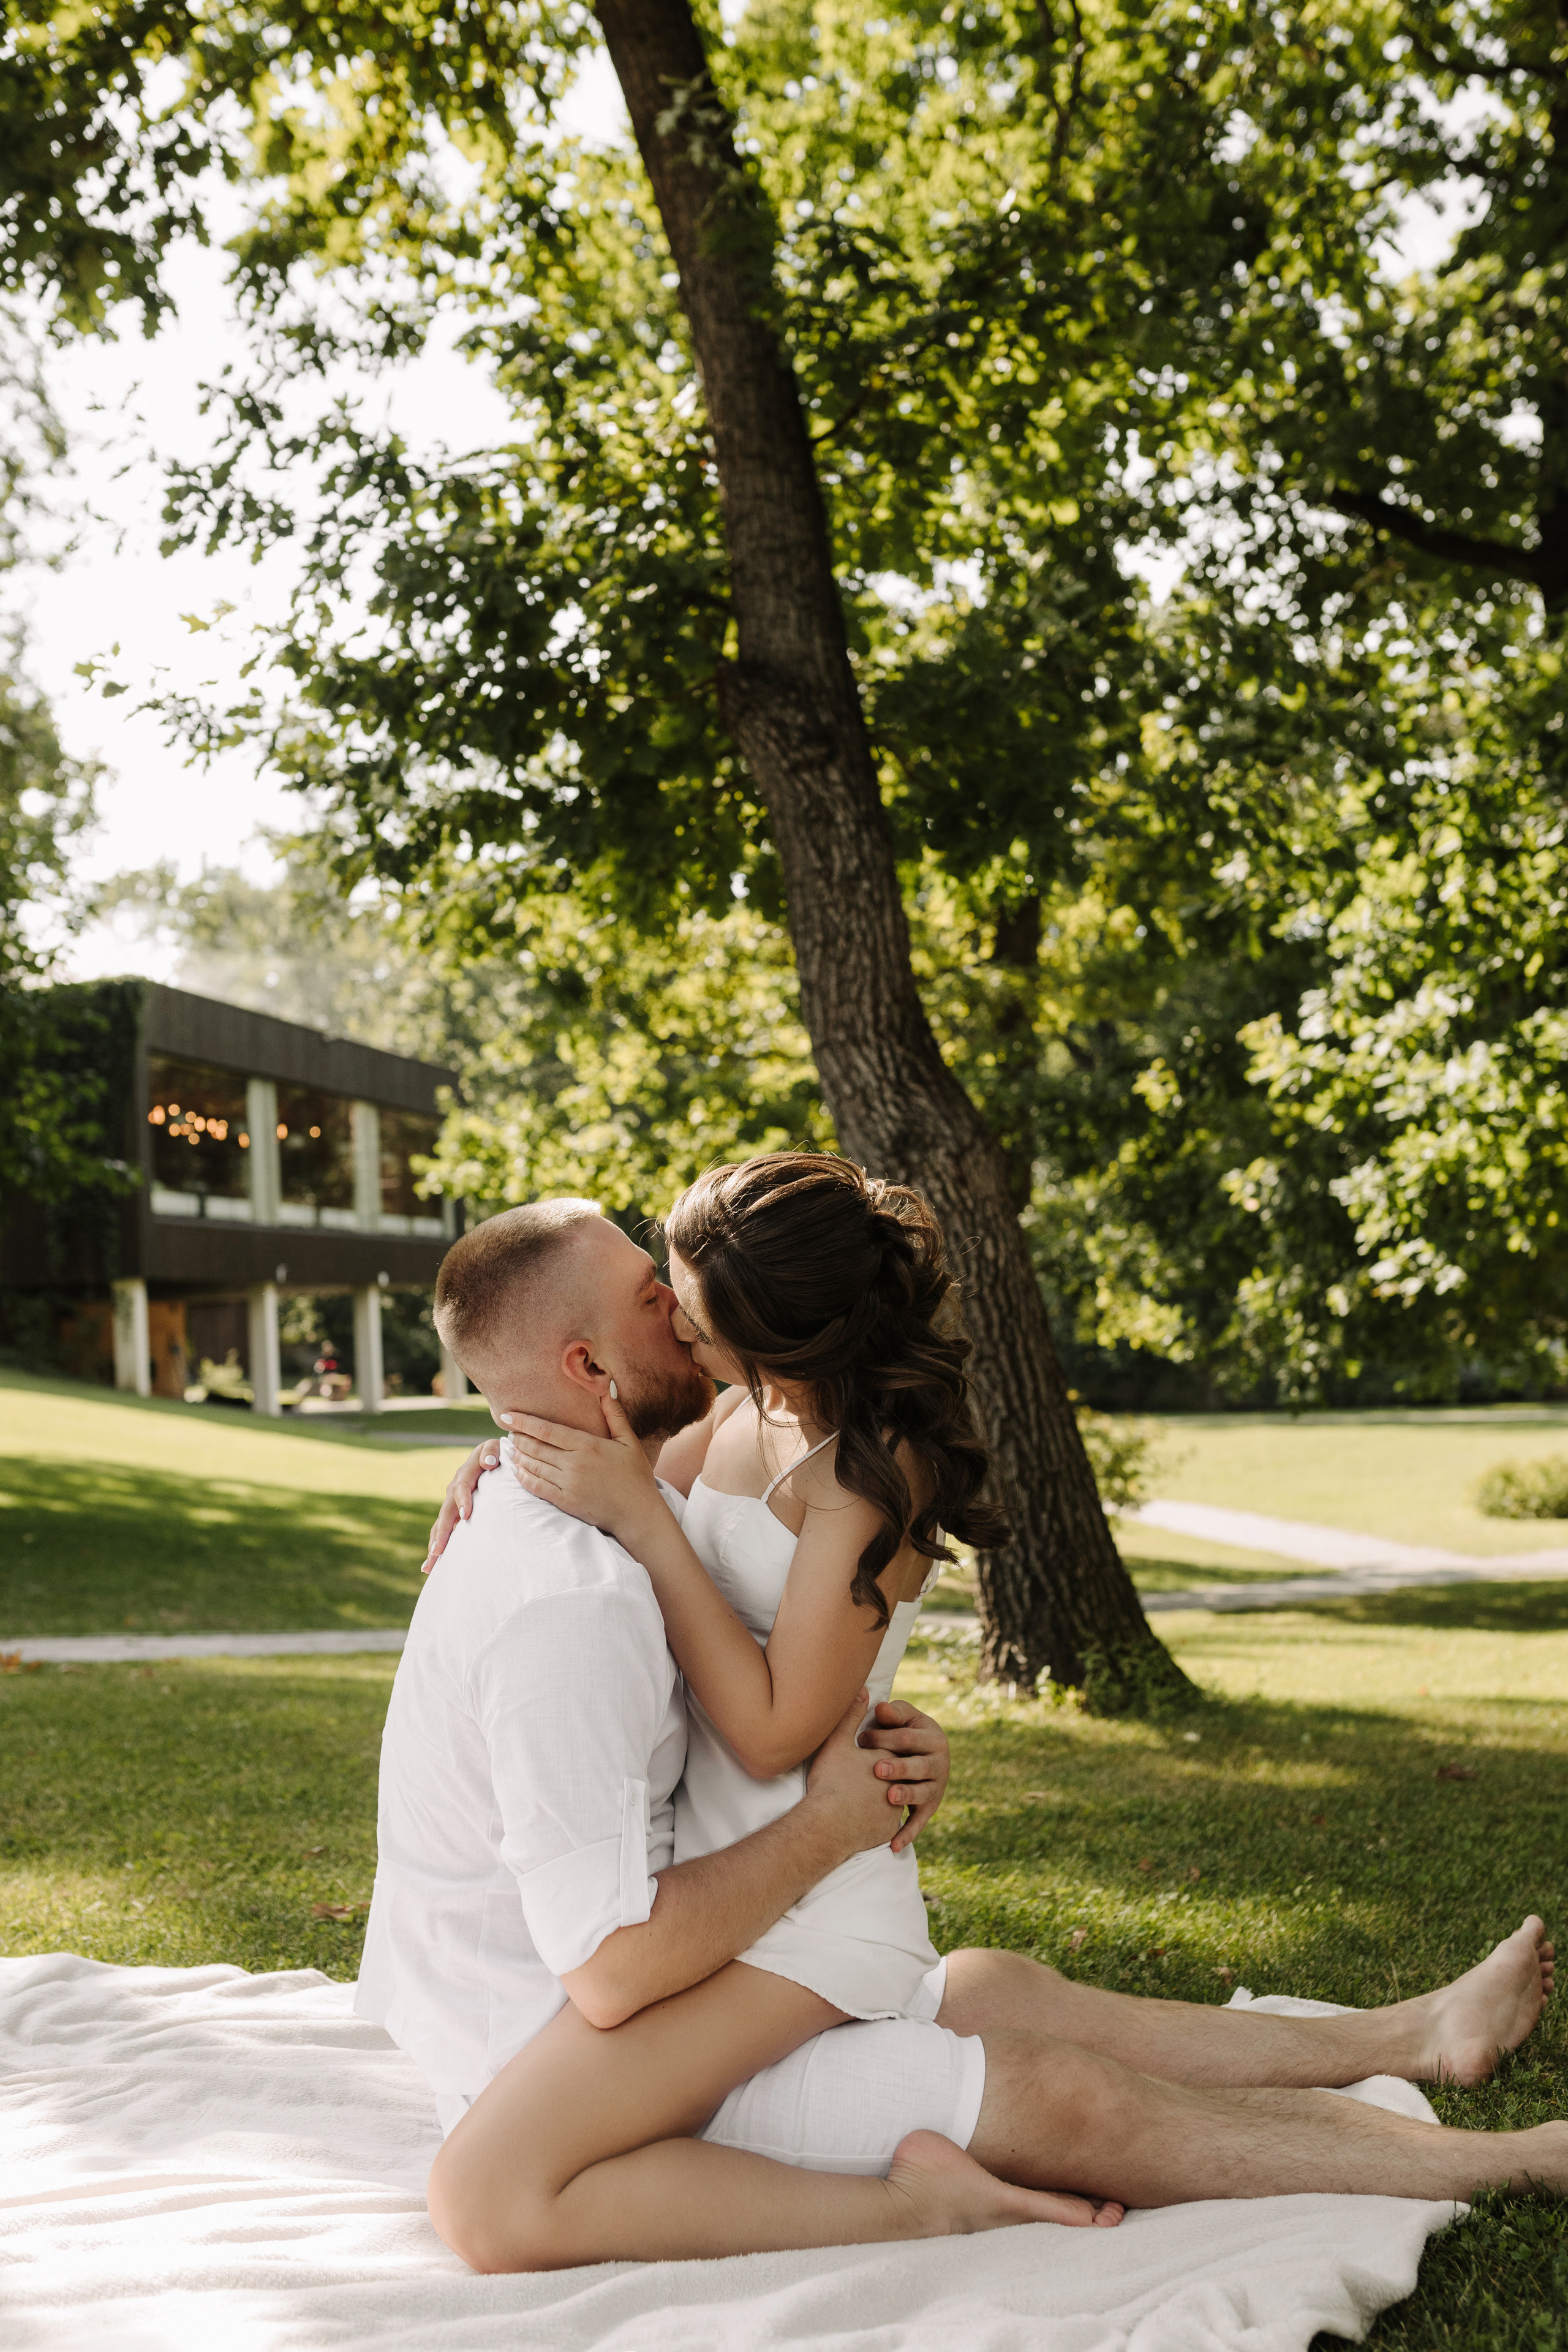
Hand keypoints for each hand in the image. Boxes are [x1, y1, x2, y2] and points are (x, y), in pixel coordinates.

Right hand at [423, 1439, 502, 1571]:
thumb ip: (492, 1452)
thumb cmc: (498, 1454)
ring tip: (430, 1564)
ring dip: (435, 1544)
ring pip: (440, 1524)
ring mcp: (451, 1502)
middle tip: (439, 1551)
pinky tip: (430, 1567)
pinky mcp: (453, 1513)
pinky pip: (441, 1530)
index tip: (466, 1515)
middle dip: (442, 1532)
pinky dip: (436, 1546)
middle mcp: (455, 1488)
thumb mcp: (496, 1447)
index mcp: (466, 1473)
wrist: (491, 1457)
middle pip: (446, 1511)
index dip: (463, 1500)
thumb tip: (489, 1463)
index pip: (461, 1487)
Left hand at [504, 1390, 662, 1543]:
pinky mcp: (565, 1502)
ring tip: (509, 1449)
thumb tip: (608, 1387)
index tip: (507, 1416)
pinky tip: (517, 1471)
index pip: (547, 1430)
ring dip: (518, 1456)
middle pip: (536, 1447)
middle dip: (518, 1438)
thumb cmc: (636, 1476)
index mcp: (588, 1445)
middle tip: (508, 1432)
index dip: (524, 1422)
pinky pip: (537, 1487)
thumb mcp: (629, 1441)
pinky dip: (524, 1478)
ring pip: (533, 1466)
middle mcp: (574, 1463)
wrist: (638, 1513)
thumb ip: (615, 1415)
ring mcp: (568, 1484)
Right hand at [804, 1689, 902, 1858]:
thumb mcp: (838, 1743)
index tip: (871, 1746)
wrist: (828, 1825)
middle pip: (899, 1772)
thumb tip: (863, 1691)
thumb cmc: (831, 1782)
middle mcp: (898, 1782)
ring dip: (889, 1796)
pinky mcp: (889, 1829)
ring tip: (873, 1796)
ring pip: (897, 1798)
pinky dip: (882, 1820)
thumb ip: (852, 1716)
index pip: (894, 1747)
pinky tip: (872, 1819)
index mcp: (888, 1759)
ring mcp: (895, 1808)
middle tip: (875, 1771)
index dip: (883, 1744)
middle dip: (891, 1770)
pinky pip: (890, 1823)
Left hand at [859, 1700, 949, 1852]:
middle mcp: (940, 1763)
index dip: (885, 1738)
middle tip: (877, 1769)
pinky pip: (919, 1822)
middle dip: (899, 1767)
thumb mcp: (902, 1718)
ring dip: (907, 1796)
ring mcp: (937, 1788)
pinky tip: (893, 1845)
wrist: (922, 1753)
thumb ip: (892, 1714)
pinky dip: (908, 1834)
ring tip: (889, 1798)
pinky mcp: (930, 1808)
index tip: (861, 1739)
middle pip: (919, 1766)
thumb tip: (879, 1708)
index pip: (908, 1738)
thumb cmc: (903, 1730)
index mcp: (933, 1737)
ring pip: (923, 1794)